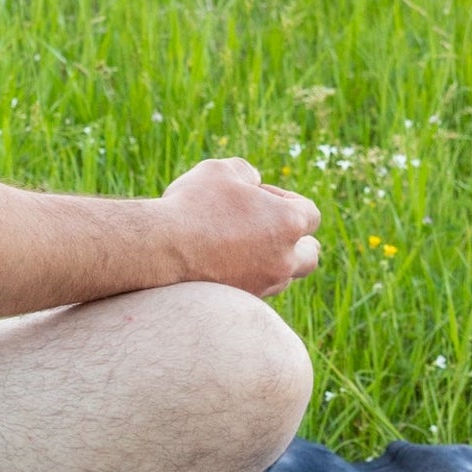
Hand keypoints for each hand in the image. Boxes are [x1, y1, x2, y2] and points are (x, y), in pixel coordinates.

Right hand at [160, 157, 319, 296]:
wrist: (161, 249)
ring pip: (284, 275)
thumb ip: (246, 172)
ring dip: (272, 259)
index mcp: (288, 223)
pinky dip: (249, 275)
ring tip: (240, 244)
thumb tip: (254, 183)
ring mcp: (264, 284)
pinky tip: (222, 260)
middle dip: (296, 240)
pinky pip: (258, 289)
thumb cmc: (192, 204)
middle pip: (310, 254)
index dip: (284, 198)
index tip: (257, 194)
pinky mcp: (242, 301)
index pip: (309, 212)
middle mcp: (284, 259)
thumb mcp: (220, 171)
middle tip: (268, 228)